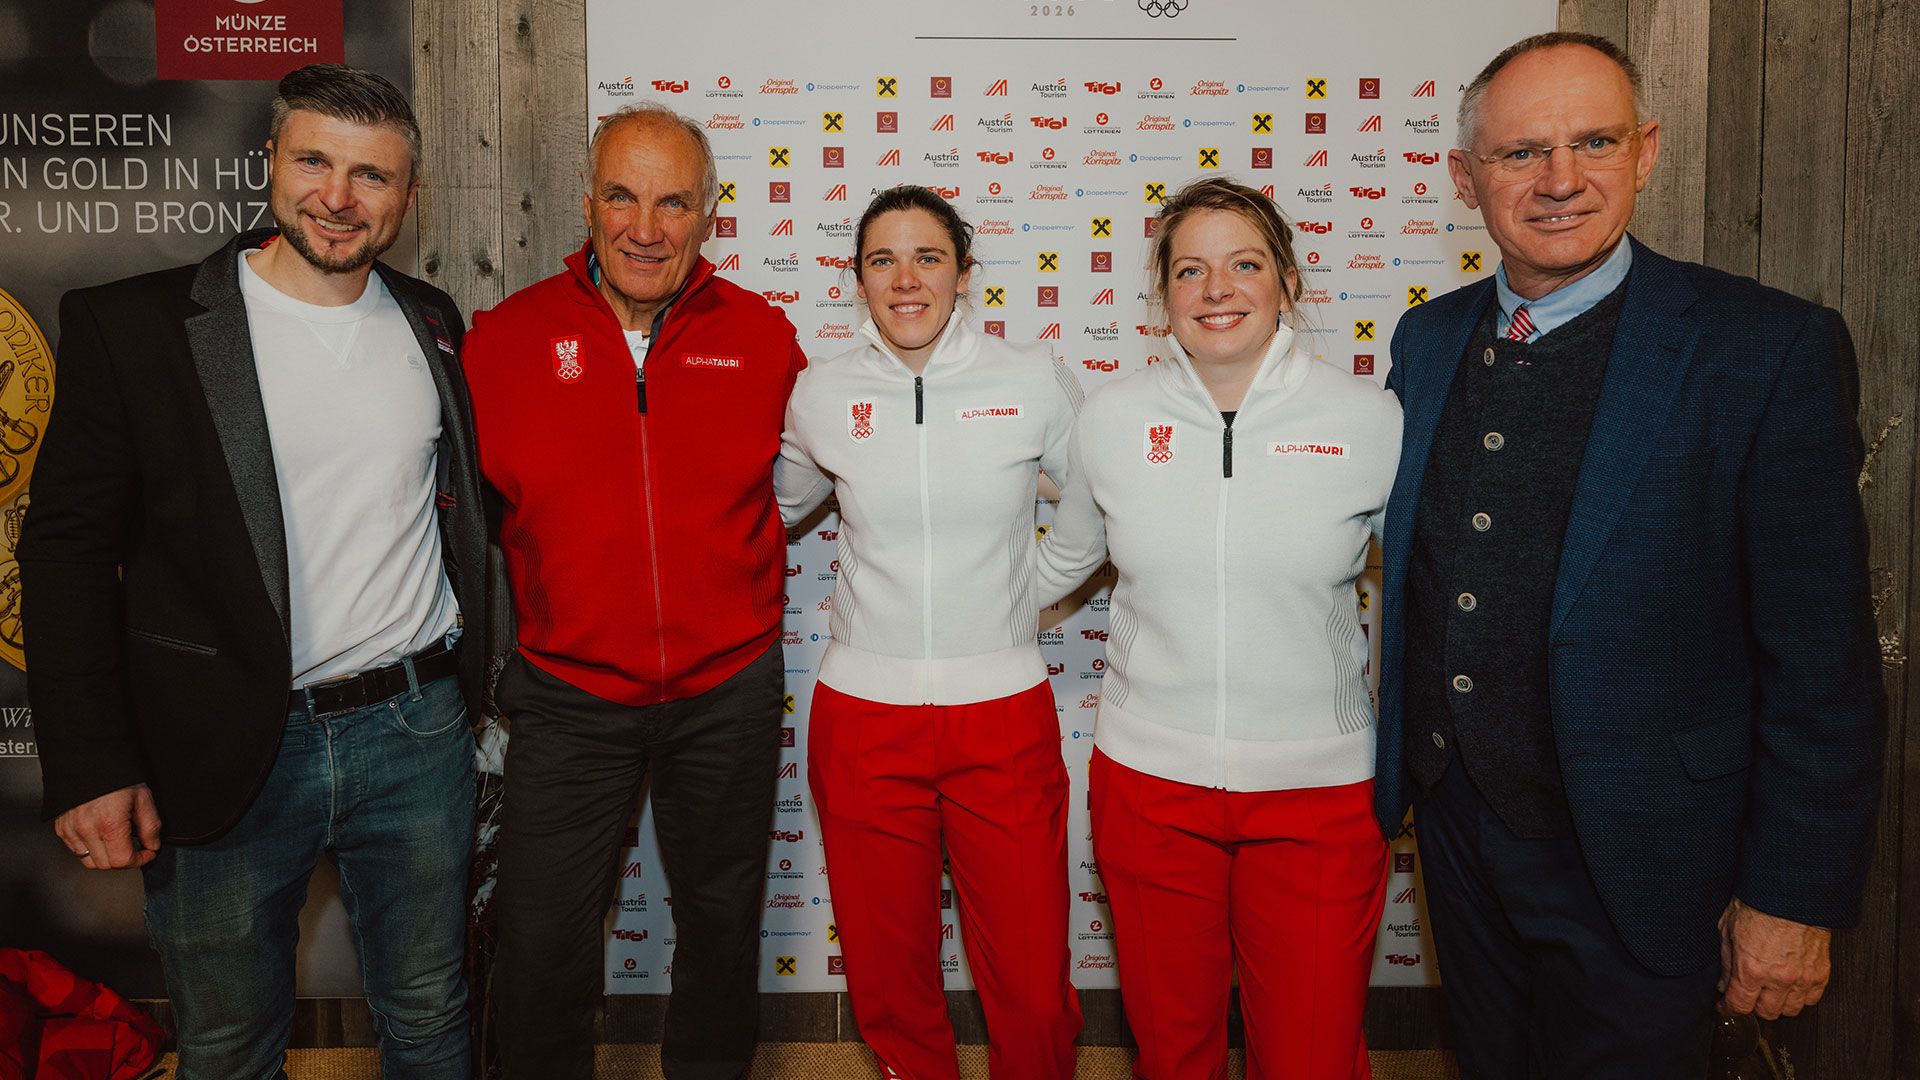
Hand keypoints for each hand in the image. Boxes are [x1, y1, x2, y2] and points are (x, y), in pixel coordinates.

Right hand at [53, 784, 161, 869]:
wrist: (90, 760)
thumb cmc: (117, 776)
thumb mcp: (143, 798)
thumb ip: (150, 826)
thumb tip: (152, 845)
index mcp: (109, 823)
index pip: (122, 860)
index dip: (140, 860)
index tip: (147, 853)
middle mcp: (86, 829)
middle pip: (106, 864)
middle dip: (124, 860)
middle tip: (134, 848)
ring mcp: (71, 830)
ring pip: (89, 862)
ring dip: (106, 857)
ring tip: (117, 842)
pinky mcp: (61, 828)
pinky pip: (76, 851)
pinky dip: (90, 850)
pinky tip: (101, 837)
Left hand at [1717, 898, 1830, 1018]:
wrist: (1791, 891)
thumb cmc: (1759, 903)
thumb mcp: (1727, 929)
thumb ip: (1726, 961)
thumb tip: (1724, 982)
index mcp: (1751, 969)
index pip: (1739, 1006)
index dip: (1729, 1008)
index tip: (1725, 1006)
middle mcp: (1778, 979)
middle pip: (1766, 1013)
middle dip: (1754, 1006)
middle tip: (1749, 994)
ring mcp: (1802, 978)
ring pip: (1791, 1010)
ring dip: (1779, 1004)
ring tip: (1771, 992)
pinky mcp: (1820, 972)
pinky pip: (1812, 998)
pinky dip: (1801, 996)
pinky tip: (1792, 987)